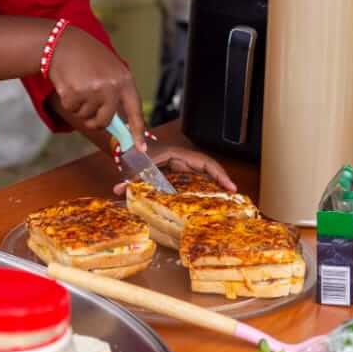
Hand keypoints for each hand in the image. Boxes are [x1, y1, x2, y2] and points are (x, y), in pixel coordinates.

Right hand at [47, 27, 145, 141]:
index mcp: (124, 80)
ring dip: (80, 107)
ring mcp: (92, 92)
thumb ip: (116, 93)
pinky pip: (72, 110)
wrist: (63, 43)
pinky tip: (69, 84)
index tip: (140, 148)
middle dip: (95, 120)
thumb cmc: (88, 57)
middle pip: (105, 121)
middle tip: (88, 105)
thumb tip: (116, 123)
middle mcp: (111, 88)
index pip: (135, 111)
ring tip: (78, 85)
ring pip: (86, 116)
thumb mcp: (110, 69)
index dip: (138, 131)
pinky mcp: (74, 95)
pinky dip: (69, 102)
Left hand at [112, 144, 236, 194]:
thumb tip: (118, 190)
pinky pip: (196, 181)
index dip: (218, 173)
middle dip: (222, 182)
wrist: (132, 148)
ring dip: (216, 187)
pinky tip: (210, 203)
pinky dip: (204, 190)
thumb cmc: (137, 154)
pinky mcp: (180, 174)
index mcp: (177, 155)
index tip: (230, 186)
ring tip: (229, 203)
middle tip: (234, 199)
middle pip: (209, 170)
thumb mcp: (135, 166)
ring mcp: (183, 167)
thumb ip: (129, 178)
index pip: (204, 162)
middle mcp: (184, 160)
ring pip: (204, 176)